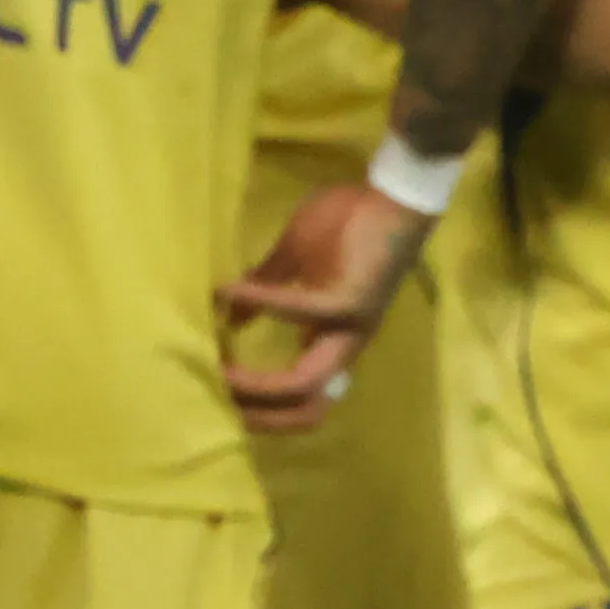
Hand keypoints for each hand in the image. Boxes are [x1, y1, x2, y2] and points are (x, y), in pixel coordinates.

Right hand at [217, 180, 434, 432]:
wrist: (392, 194)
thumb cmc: (349, 224)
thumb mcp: (297, 258)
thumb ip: (266, 289)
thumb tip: (232, 314)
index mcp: (331, 338)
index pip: (301, 398)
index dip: (263, 409)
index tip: (220, 399)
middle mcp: (344, 344)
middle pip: (306, 407)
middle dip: (258, 414)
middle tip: (217, 402)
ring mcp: (350, 326)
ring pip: (306, 383)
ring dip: (259, 384)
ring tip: (219, 367)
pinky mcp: (350, 299)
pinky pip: (301, 313)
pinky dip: (263, 305)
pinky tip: (230, 293)